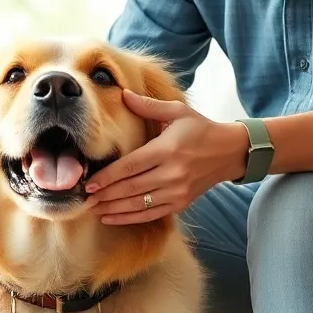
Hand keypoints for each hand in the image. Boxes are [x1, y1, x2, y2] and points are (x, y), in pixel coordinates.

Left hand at [85, 89, 248, 223]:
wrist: (230, 152)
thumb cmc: (201, 129)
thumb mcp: (177, 111)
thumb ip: (148, 105)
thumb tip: (122, 94)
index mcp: (167, 150)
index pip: (131, 166)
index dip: (108, 177)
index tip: (88, 183)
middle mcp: (172, 173)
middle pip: (131, 188)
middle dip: (105, 195)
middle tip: (83, 199)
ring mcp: (177, 191)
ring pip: (139, 204)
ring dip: (113, 209)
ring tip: (92, 210)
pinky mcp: (181, 203)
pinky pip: (151, 214)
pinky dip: (129, 218)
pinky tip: (111, 217)